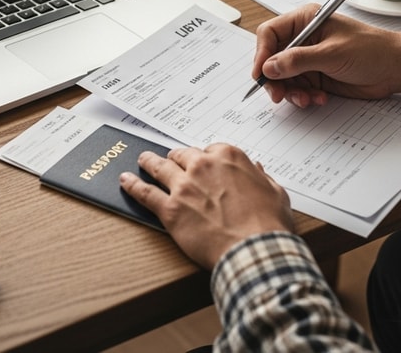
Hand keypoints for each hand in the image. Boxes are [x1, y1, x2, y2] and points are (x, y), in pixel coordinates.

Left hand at [119, 144, 293, 268]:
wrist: (255, 250)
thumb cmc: (269, 224)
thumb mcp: (275, 192)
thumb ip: (262, 177)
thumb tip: (256, 170)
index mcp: (229, 157)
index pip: (209, 150)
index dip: (204, 159)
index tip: (202, 164)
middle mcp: (203, 165)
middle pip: (181, 155)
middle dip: (176, 159)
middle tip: (170, 161)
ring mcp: (184, 186)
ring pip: (159, 168)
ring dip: (148, 162)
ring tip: (142, 160)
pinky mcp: (170, 209)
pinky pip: (144, 193)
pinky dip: (132, 185)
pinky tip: (125, 181)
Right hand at [251, 6, 400, 106]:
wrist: (397, 68)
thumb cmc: (372, 50)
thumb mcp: (332, 54)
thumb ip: (298, 60)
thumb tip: (270, 67)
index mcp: (306, 20)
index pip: (270, 34)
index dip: (261, 54)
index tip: (260, 74)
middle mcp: (304, 38)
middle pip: (273, 59)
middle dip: (275, 79)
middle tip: (279, 95)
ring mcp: (310, 59)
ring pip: (284, 78)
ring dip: (291, 92)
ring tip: (306, 99)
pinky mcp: (317, 76)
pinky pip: (299, 89)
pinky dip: (304, 97)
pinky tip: (319, 98)